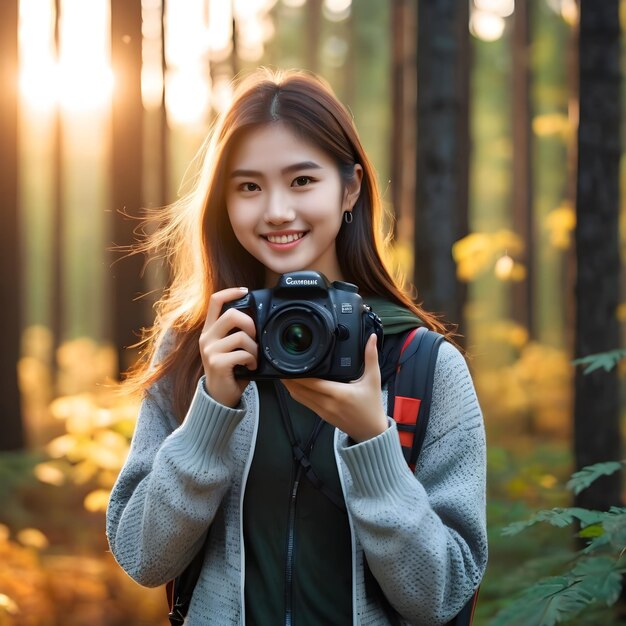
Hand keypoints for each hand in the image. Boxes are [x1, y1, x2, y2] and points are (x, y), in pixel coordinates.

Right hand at [199, 288, 257, 407]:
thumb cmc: (229, 371)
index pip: (215, 301)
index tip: (245, 291)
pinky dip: (253, 360)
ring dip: (254, 348)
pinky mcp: (217, 363)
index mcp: (210, 331)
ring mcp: (210, 351)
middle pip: (231, 315)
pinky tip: (251, 367)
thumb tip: (257, 320)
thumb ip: (236, 333)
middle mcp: (207, 338)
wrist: (219, 398)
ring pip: (241, 336)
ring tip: (254, 358)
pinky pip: (243, 354)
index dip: (231, 292)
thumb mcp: (229, 348)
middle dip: (250, 324)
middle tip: (256, 337)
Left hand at [282, 334, 387, 442]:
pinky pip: (304, 403)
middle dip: (289, 378)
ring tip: (285, 373)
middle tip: (282, 365)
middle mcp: (327, 403)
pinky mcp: (321, 415)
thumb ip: (371, 357)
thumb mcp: (373, 380)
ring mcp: (322, 411)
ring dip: (290, 386)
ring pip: (299, 397)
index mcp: (339, 393)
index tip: (290, 363)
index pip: (312, 382)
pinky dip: (297, 393)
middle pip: (299, 390)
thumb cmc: (372, 407)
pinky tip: (295, 385)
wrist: (371, 432)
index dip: (298, 374)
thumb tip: (372, 339)